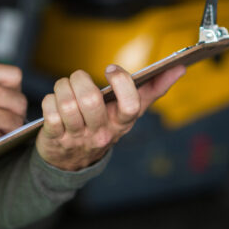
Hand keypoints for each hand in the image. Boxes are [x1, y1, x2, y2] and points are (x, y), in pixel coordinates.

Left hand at [36, 64, 185, 170]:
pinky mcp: (56, 139)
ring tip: (65, 87)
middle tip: (78, 78)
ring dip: (62, 87)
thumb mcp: (128, 113)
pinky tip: (54, 103)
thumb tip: (179, 68)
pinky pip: (49, 111)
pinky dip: (49, 100)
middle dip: (79, 80)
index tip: (110, 70)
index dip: (121, 83)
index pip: (130, 106)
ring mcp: (79, 138)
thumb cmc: (104, 126)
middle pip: (90, 101)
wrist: (72, 160)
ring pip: (67, 103)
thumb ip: (153, 90)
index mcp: (123, 123)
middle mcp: (102, 133)